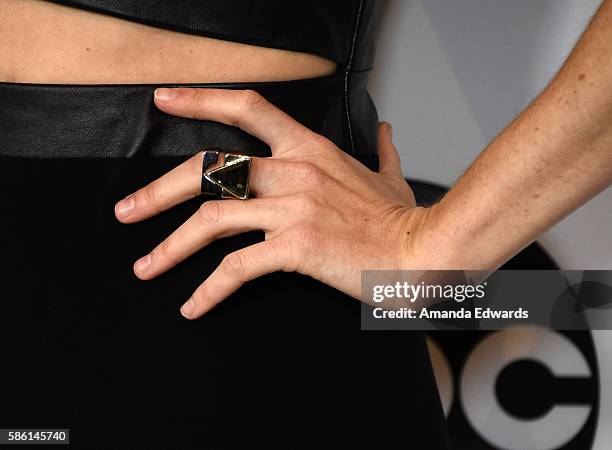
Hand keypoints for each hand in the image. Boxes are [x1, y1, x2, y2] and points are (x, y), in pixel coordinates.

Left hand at [114, 88, 429, 318]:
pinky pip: (237, 268)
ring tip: (145, 266)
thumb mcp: (389, 178)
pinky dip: (209, 289)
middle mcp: (294, 172)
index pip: (248, 108)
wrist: (423, 253)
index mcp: (310, 149)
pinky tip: (193, 306)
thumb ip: (382, 152)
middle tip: (128, 209)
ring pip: (211, 219)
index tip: (165, 101)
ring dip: (169, 246)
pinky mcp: (296, 247)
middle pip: (209, 168)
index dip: (201, 99)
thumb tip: (385, 133)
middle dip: (158, 190)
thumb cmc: (402, 220)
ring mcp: (293, 208)